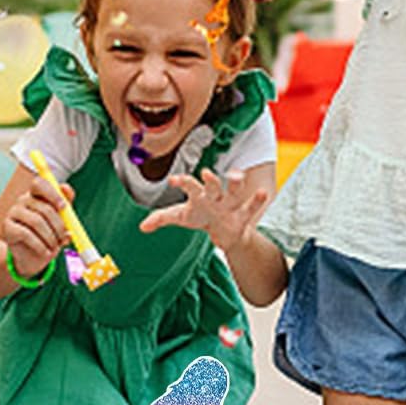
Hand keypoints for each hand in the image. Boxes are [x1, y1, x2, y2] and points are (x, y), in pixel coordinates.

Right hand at [0, 175, 73, 278]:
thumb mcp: (61, 220)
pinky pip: (26, 234)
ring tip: (55, 247)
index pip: (39, 184)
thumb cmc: (49, 234)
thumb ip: (66, 205)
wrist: (32, 256)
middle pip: (44, 208)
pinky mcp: (6, 227)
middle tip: (64, 238)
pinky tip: (45, 252)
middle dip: (59, 225)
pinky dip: (40, 245)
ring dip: (50, 237)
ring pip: (37, 222)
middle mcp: (23, 200)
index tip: (64, 207)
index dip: (53, 193)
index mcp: (36, 194)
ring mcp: (12, 213)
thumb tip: (66, 188)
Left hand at [140, 169, 270, 251]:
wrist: (224, 231)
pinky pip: (251, 207)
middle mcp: (216, 196)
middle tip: (207, 173)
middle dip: (211, 180)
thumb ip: (162, 218)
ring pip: (234, 191)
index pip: (190, 186)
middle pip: (213, 186)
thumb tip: (142, 226)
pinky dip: (257, 200)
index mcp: (199, 195)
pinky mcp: (243, 215)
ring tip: (236, 174)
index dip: (182, 182)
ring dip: (235, 183)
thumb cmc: (201, 217)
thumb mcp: (181, 217)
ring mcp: (230, 204)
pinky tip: (262, 193)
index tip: (173, 180)